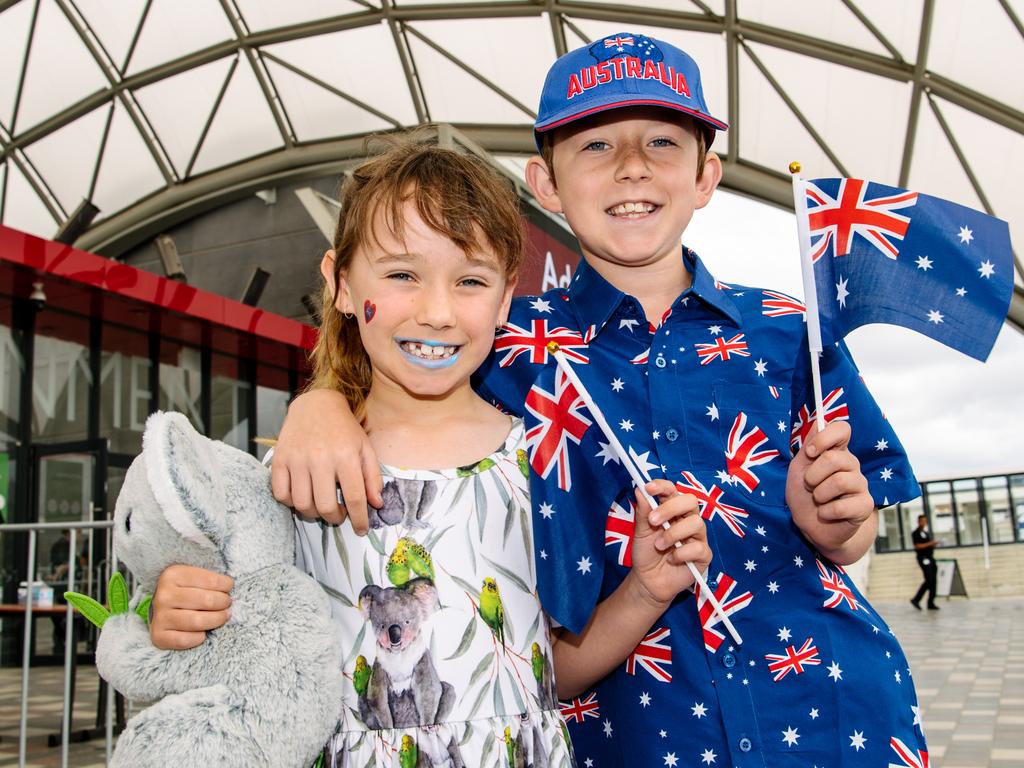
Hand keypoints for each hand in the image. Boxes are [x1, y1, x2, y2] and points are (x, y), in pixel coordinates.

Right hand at [150, 565, 232, 649]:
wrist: (159, 610)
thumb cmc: (183, 591)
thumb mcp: (192, 577)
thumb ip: (208, 579)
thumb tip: (230, 586)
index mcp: (172, 575)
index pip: (210, 580)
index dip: (225, 585)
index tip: (228, 588)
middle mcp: (164, 596)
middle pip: (206, 601)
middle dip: (223, 603)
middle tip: (227, 604)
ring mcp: (160, 616)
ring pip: (197, 621)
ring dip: (216, 620)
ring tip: (223, 616)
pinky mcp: (158, 636)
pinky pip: (185, 640)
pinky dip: (199, 638)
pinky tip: (203, 633)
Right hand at [271, 388, 382, 532]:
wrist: (317, 405)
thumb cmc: (345, 429)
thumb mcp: (366, 449)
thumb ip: (373, 478)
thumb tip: (376, 504)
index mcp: (346, 456)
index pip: (354, 498)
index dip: (359, 519)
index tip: (360, 529)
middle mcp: (320, 458)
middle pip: (325, 506)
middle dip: (334, 519)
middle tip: (338, 516)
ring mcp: (297, 459)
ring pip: (301, 504)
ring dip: (313, 513)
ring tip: (321, 506)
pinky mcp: (279, 459)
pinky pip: (281, 494)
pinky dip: (290, 502)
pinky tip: (302, 496)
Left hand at [627, 480, 710, 607]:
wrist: (648, 580)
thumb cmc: (647, 553)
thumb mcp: (641, 532)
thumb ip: (643, 512)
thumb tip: (640, 490)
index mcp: (672, 510)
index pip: (673, 491)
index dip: (663, 486)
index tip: (648, 488)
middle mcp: (687, 519)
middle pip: (691, 501)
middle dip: (670, 508)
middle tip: (652, 521)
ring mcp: (697, 536)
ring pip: (696, 523)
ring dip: (673, 534)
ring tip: (659, 546)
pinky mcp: (703, 555)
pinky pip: (698, 548)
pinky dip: (681, 554)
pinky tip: (671, 560)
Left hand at [786, 421, 874, 560]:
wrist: (811, 528)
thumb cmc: (805, 496)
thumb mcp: (799, 469)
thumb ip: (809, 447)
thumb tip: (818, 421)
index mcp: (836, 452)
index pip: (842, 429)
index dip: (825, 437)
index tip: (810, 452)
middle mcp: (851, 465)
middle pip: (835, 458)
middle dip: (813, 475)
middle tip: (809, 486)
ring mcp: (861, 485)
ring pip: (839, 481)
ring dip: (819, 494)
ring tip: (818, 500)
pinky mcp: (865, 506)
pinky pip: (841, 506)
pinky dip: (825, 512)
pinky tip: (826, 514)